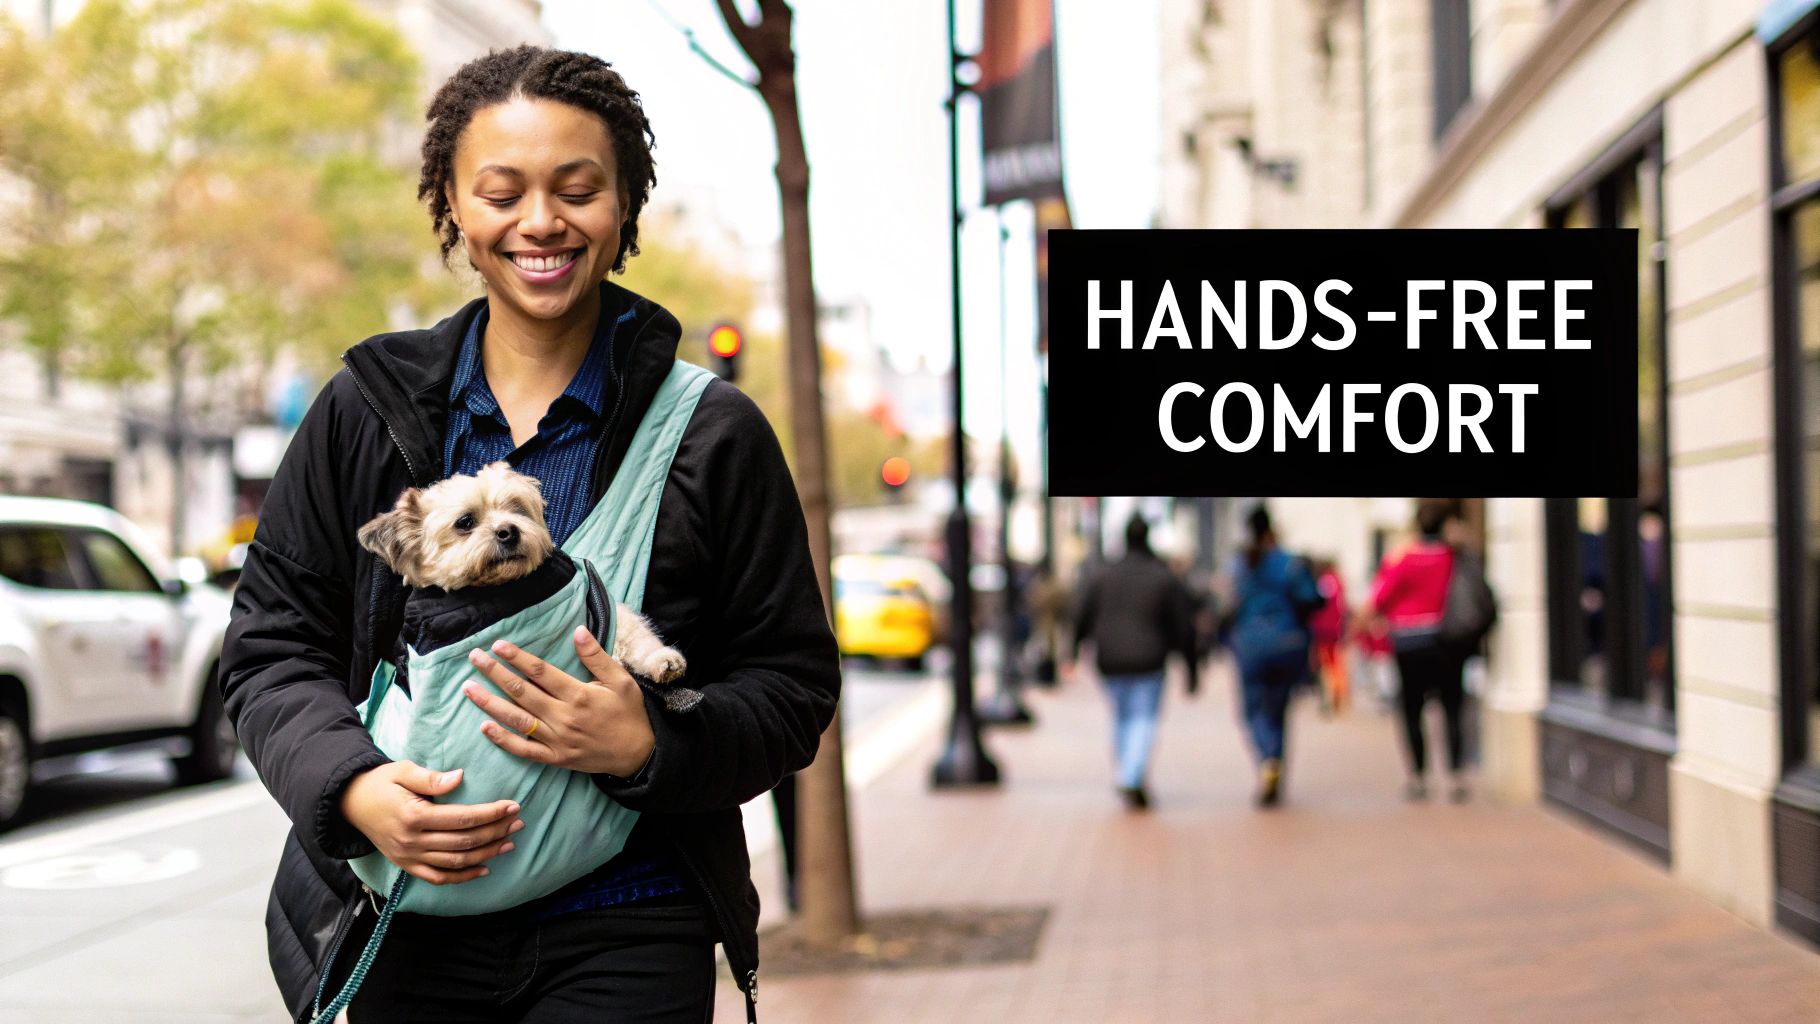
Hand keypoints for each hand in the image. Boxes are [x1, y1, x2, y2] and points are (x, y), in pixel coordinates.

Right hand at [338, 763, 521, 884]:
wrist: (350, 803)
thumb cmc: (380, 782)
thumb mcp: (402, 770)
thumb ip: (430, 778)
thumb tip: (460, 777)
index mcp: (413, 816)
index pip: (462, 818)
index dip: (490, 813)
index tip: (512, 806)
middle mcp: (412, 841)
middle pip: (464, 842)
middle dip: (495, 832)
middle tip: (519, 822)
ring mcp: (409, 857)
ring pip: (455, 863)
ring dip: (486, 854)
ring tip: (510, 843)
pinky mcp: (406, 865)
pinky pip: (438, 878)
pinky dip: (463, 877)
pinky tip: (484, 869)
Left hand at [461, 626, 656, 777]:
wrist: (638, 754)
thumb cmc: (629, 714)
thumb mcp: (621, 680)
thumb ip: (597, 657)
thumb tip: (578, 631)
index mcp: (578, 695)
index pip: (540, 672)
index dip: (517, 657)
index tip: (497, 646)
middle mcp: (563, 717)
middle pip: (521, 692)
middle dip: (494, 673)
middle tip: (474, 658)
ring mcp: (556, 740)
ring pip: (516, 720)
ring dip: (489, 703)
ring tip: (469, 689)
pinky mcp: (554, 758)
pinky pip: (523, 749)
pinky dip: (502, 739)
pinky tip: (485, 726)